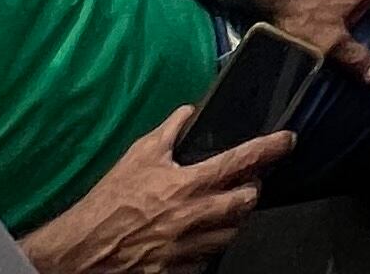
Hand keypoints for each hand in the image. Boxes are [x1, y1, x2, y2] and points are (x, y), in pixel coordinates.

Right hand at [21, 112, 285, 273]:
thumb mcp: (137, 156)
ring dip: (233, 219)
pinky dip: (209, 245)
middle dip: (252, 189)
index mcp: (187, 184)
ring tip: (223, 208)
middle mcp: (194, 216)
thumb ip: (168, 131)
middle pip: (247, 202)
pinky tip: (198, 235)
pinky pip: (208, 258)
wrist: (81, 251)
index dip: (271, 148)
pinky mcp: (179, 270)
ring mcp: (189, 247)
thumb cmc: (108, 202)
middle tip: (246, 181)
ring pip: (232, 232)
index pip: (242, 160)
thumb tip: (187, 111)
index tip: (288, 140)